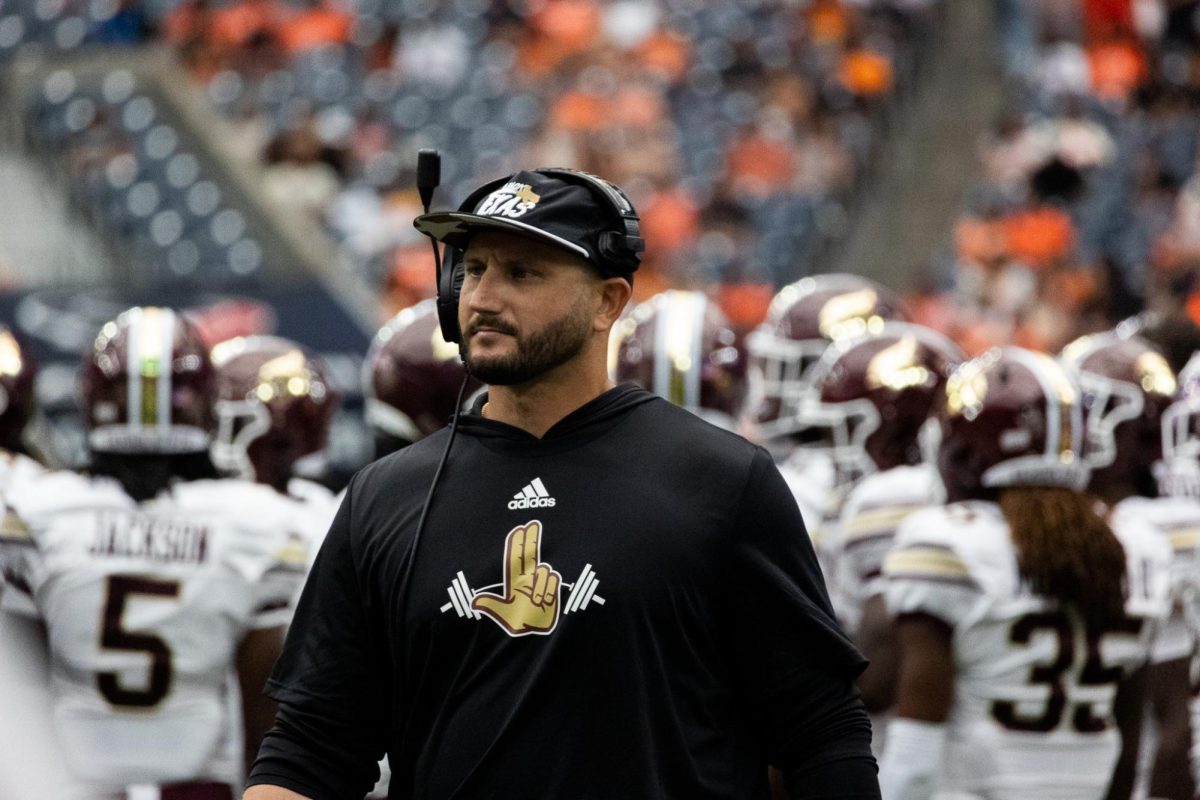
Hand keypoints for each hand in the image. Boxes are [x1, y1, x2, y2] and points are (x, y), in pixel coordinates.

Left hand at [472, 521, 560, 635]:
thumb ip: (490, 605)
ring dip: (540, 586)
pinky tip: (546, 602)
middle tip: (533, 523)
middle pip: (532, 555)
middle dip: (532, 539)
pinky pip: (554, 580)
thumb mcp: (502, 614)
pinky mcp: (554, 590)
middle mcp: (529, 579)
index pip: (517, 558)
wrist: (537, 636)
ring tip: (536, 602)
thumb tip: (474, 600)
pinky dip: (550, 590)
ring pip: (544, 571)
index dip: (518, 543)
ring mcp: (542, 584)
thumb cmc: (518, 624)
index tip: (520, 528)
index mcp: (515, 581)